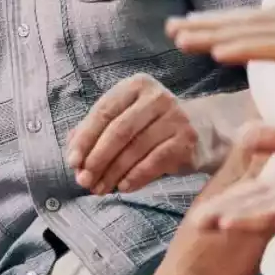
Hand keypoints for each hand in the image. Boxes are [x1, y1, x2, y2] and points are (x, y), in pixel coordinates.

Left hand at [66, 74, 198, 194]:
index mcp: (136, 85)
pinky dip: (136, 177)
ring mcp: (175, 117)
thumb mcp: (125, 119)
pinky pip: (155, 162)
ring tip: (99, 189)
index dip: (85, 138)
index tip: (72, 161)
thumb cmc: (152, 125)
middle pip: (119, 130)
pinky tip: (123, 187)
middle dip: (97, 159)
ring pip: (135, 148)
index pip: (103, 111)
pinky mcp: (187, 139)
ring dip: (113, 173)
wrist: (202, 129)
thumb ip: (97, 131)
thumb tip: (73, 154)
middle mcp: (157, 97)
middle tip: (83, 181)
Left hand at [167, 1, 274, 87]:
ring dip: (210, 34)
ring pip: (247, 32)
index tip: (198, 24)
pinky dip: (240, 48)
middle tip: (170, 27)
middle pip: (242, 22)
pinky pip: (268, 49)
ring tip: (178, 37)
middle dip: (204, 24)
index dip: (225, 22)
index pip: (257, 20)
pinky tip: (216, 51)